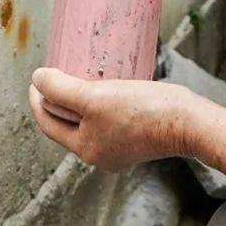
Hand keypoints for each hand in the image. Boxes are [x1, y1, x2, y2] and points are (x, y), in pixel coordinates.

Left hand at [27, 68, 190, 170]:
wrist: (188, 122)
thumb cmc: (143, 111)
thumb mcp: (94, 97)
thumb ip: (62, 90)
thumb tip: (38, 80)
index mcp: (85, 148)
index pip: (48, 123)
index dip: (38, 98)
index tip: (38, 76)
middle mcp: (99, 153)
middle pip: (66, 122)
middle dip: (57, 98)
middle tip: (55, 73)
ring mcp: (118, 147)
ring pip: (87, 120)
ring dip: (78, 99)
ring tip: (77, 75)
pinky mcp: (136, 136)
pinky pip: (107, 117)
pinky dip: (99, 102)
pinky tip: (105, 85)